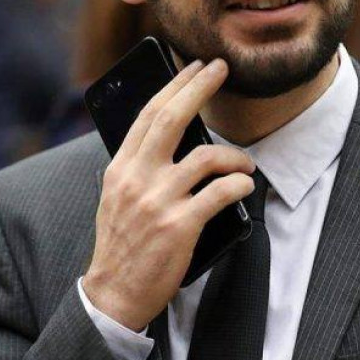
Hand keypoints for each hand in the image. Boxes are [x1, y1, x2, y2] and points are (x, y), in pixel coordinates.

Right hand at [82, 59, 254, 330]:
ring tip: (246, 164)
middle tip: (220, 68)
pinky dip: (239, 186)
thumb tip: (167, 137)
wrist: (114, 293)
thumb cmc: (120, 243)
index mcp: (121, 167)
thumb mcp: (116, 196)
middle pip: (172, 119)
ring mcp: (158, 201)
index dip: (173, 86)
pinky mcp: (179, 226)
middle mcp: (137, 178)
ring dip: (234, 156)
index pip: (148, 114)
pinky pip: (220, 194)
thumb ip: (136, 166)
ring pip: (206, 157)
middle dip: (199, 88)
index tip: (192, 67)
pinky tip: (244, 188)